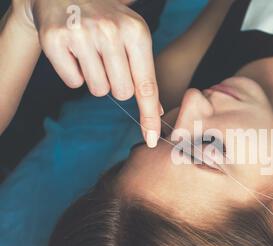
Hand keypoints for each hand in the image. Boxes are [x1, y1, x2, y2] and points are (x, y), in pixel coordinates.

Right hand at [23, 0, 162, 146]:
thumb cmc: (108, 21)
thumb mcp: (135, 37)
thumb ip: (146, 73)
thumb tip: (158, 111)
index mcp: (137, 32)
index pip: (146, 85)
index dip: (150, 115)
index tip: (152, 139)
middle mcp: (110, 31)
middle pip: (121, 92)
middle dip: (116, 84)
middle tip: (108, 61)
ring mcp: (82, 34)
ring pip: (97, 90)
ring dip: (95, 79)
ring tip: (91, 53)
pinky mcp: (55, 39)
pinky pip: (73, 82)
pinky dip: (74, 73)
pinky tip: (74, 52)